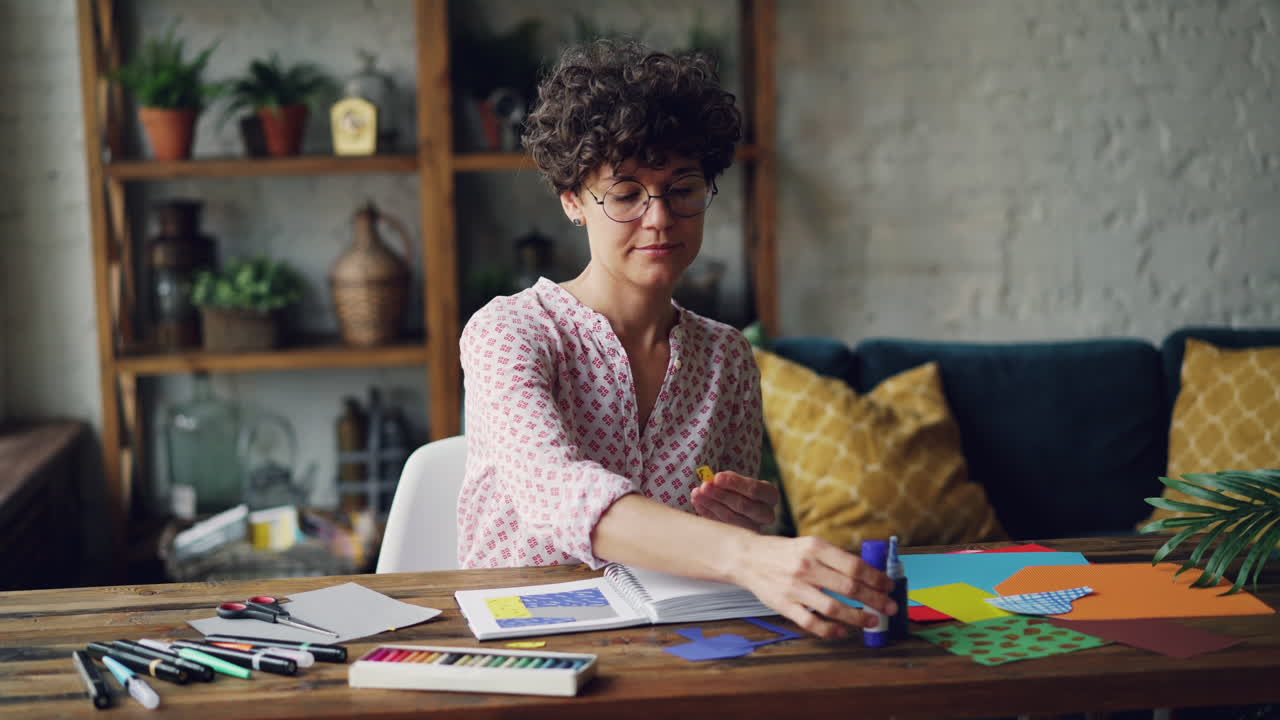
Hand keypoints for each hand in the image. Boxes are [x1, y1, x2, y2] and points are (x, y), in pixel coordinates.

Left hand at [691, 471, 779, 532]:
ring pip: (731, 517)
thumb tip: (712, 481)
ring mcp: (754, 528)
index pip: (754, 490)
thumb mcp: (740, 481)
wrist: (744, 505)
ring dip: (711, 503)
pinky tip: (698, 502)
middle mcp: (766, 514)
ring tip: (696, 493)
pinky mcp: (740, 537)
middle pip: (743, 506)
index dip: (735, 483)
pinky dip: (708, 512)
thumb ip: (729, 480)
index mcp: (770, 496)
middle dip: (721, 495)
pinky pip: (722, 525)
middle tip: (704, 486)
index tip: (716, 477)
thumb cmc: (741, 489)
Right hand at [730, 534, 897, 638]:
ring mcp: (795, 588)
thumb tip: (868, 575)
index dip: (876, 578)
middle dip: (876, 600)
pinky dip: (831, 630)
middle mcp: (806, 566)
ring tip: (873, 621)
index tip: (889, 587)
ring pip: (834, 608)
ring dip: (858, 617)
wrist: (747, 558)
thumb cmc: (784, 552)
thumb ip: (834, 558)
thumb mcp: (809, 544)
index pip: (854, 566)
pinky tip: (844, 632)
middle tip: (891, 607)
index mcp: (816, 547)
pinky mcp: (784, 606)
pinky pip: (812, 623)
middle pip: (850, 587)